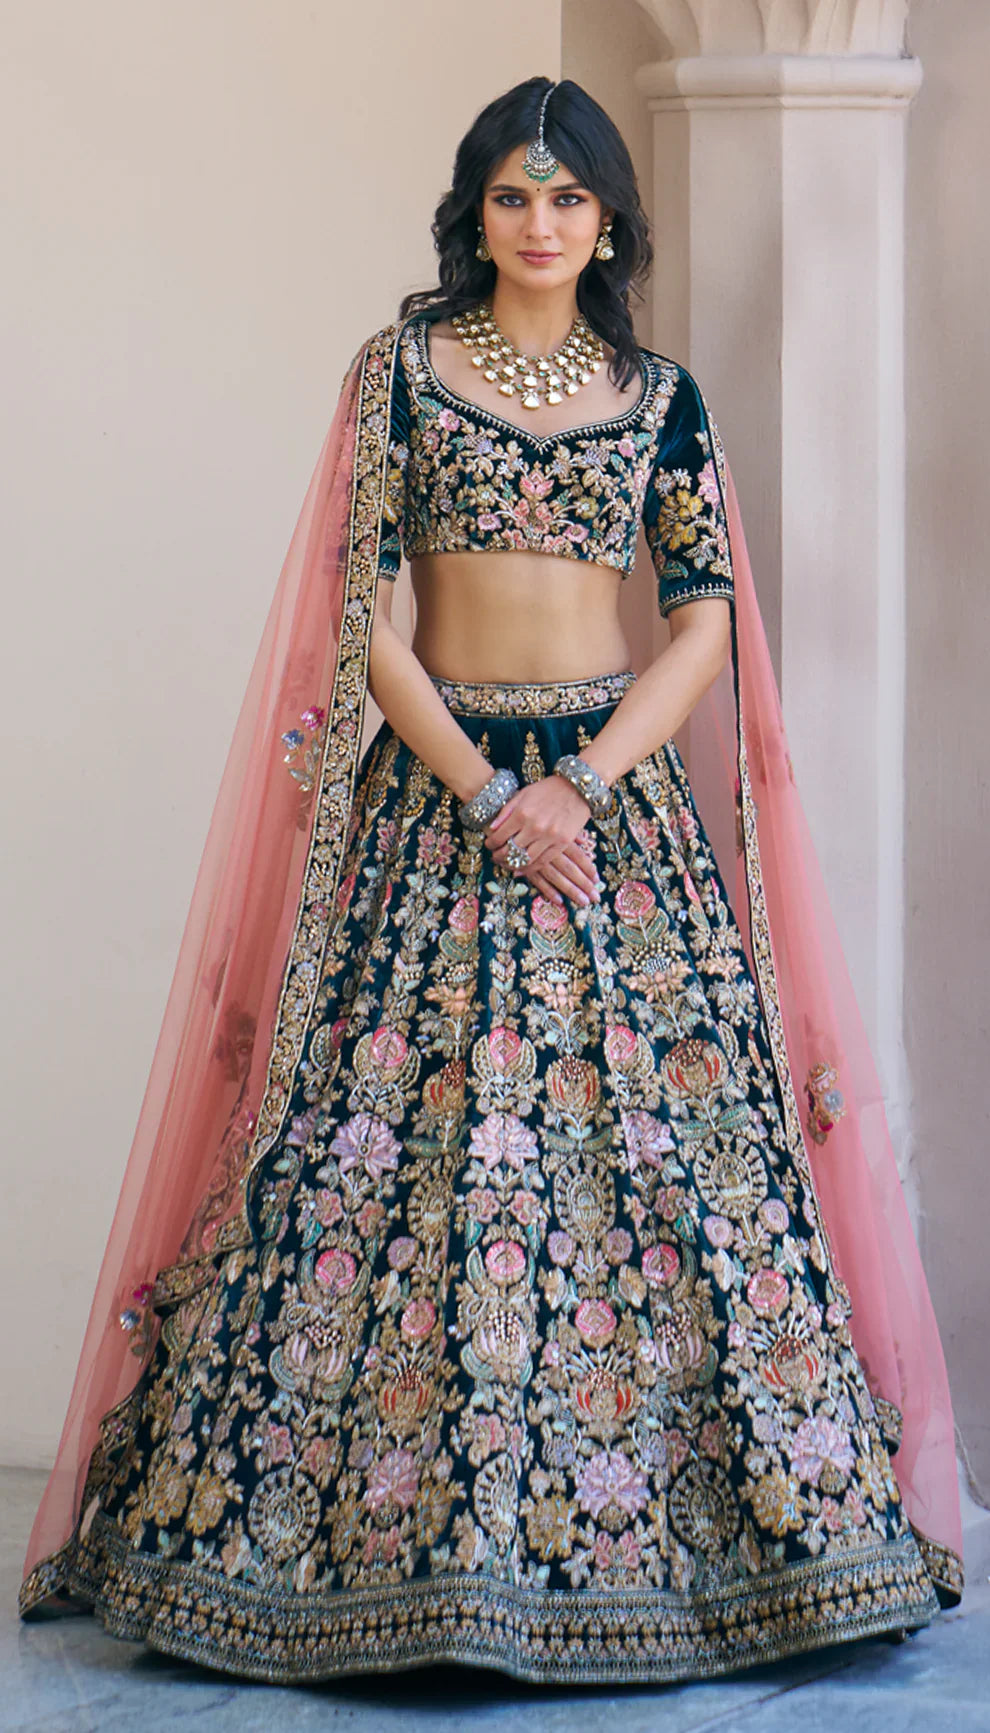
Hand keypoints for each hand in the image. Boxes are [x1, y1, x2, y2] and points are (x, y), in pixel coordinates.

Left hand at [485, 776, 603, 906]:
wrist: (577, 788)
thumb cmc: (548, 789)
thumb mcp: (523, 794)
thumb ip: (506, 811)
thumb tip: (492, 828)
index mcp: (522, 813)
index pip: (499, 836)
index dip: (491, 844)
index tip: (489, 845)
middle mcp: (534, 827)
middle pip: (510, 851)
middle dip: (499, 856)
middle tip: (495, 857)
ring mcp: (549, 837)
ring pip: (525, 860)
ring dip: (512, 865)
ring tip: (506, 863)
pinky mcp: (562, 844)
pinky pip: (543, 861)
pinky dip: (530, 869)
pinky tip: (521, 869)